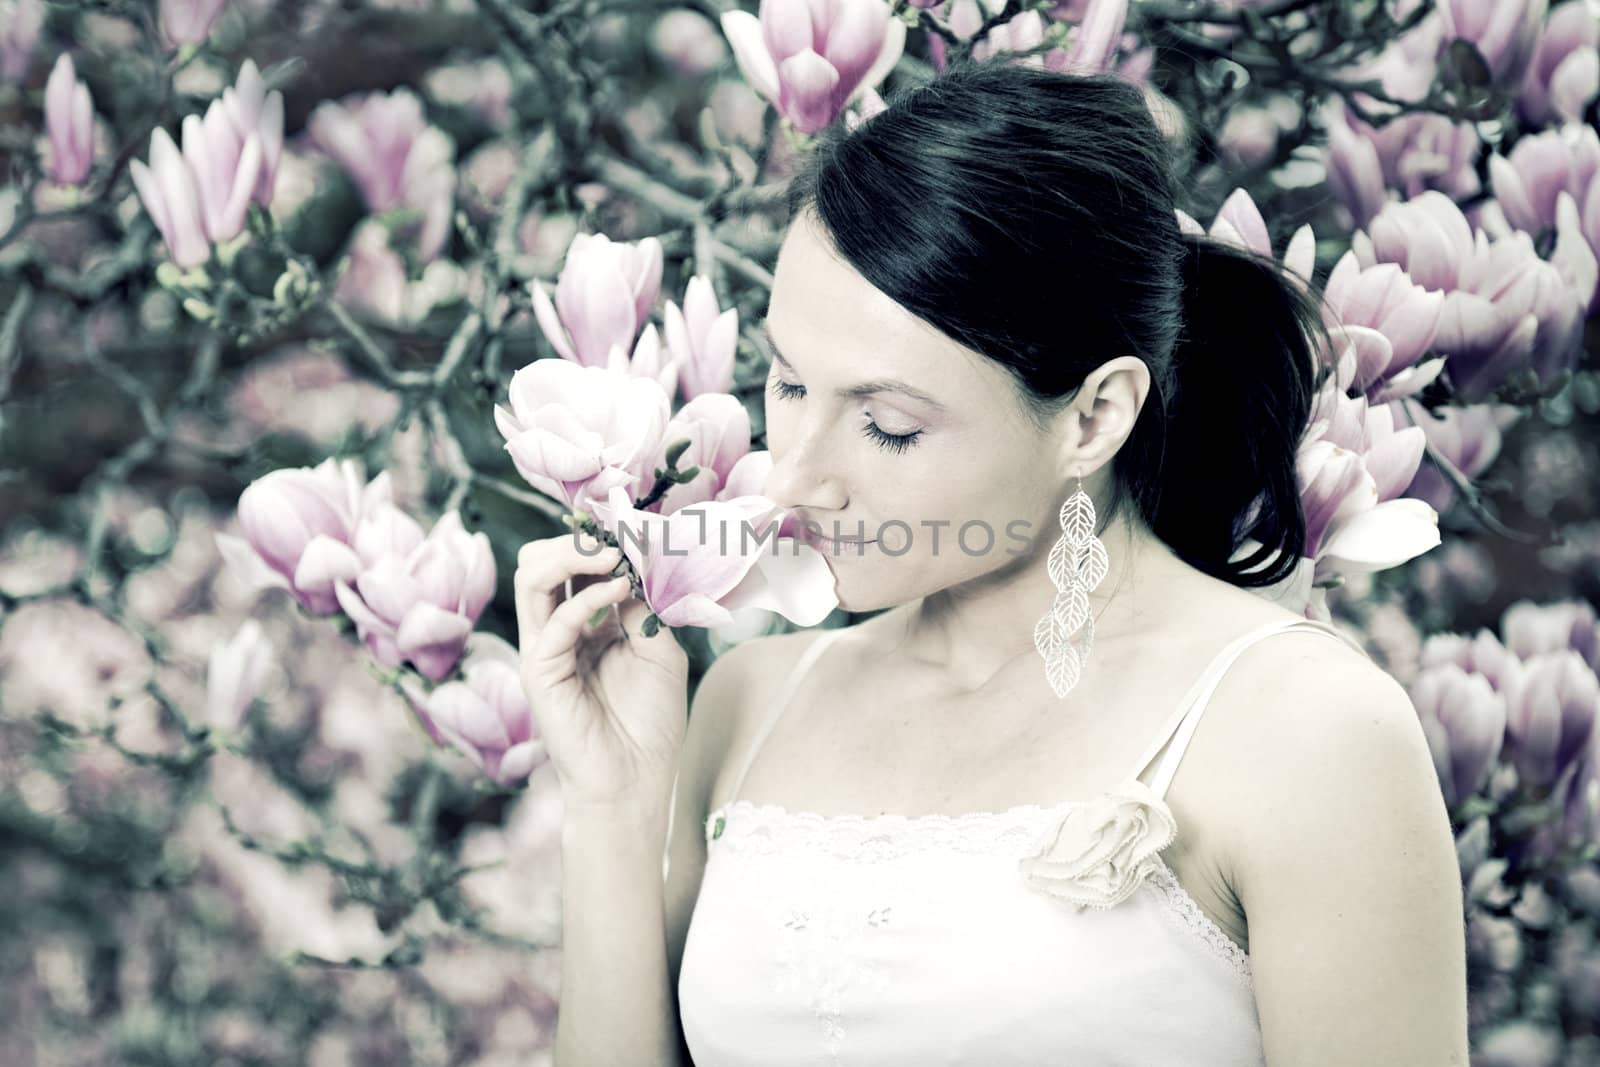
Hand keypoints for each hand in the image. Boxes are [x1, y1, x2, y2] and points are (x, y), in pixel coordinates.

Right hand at [514, 530, 689, 811]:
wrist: (637, 781)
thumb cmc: (650, 722)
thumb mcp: (660, 651)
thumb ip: (643, 607)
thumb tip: (632, 563)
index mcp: (585, 622)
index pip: (574, 565)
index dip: (599, 541)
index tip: (636, 529)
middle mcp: (557, 630)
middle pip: (541, 562)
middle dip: (578, 541)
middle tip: (618, 538)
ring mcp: (543, 649)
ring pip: (532, 578)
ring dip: (573, 555)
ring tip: (612, 555)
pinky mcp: (539, 672)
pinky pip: (553, 621)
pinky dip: (586, 597)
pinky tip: (619, 588)